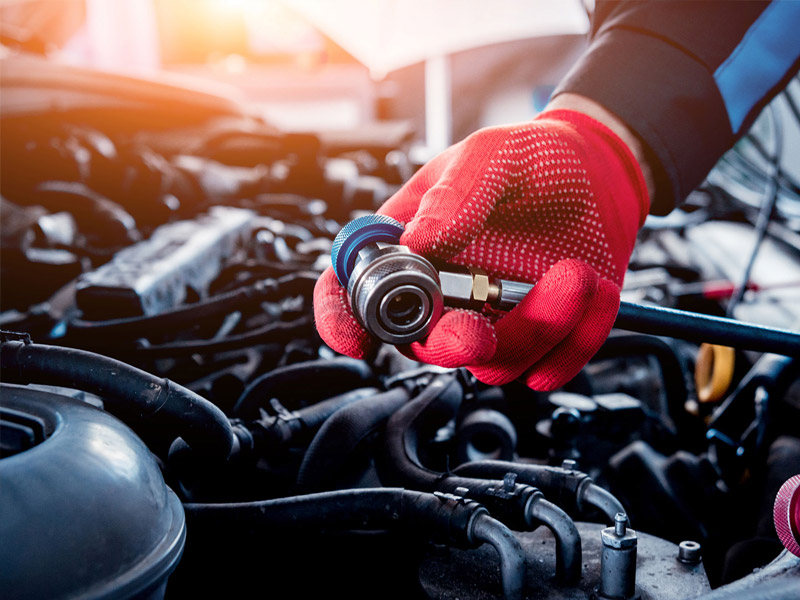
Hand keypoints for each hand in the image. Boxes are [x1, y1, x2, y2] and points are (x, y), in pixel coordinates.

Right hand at [314, 109, 648, 389]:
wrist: (600, 172)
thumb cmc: (532, 159)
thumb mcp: (491, 155)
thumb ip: (455, 194)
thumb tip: (418, 241)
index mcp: (410, 246)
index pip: (353, 289)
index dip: (341, 320)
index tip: (355, 339)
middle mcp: (444, 293)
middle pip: (423, 345)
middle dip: (450, 345)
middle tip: (479, 330)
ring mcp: (492, 319)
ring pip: (495, 362)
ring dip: (538, 327)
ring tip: (575, 273)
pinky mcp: (541, 336)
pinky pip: (552, 365)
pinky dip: (578, 338)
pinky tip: (594, 290)